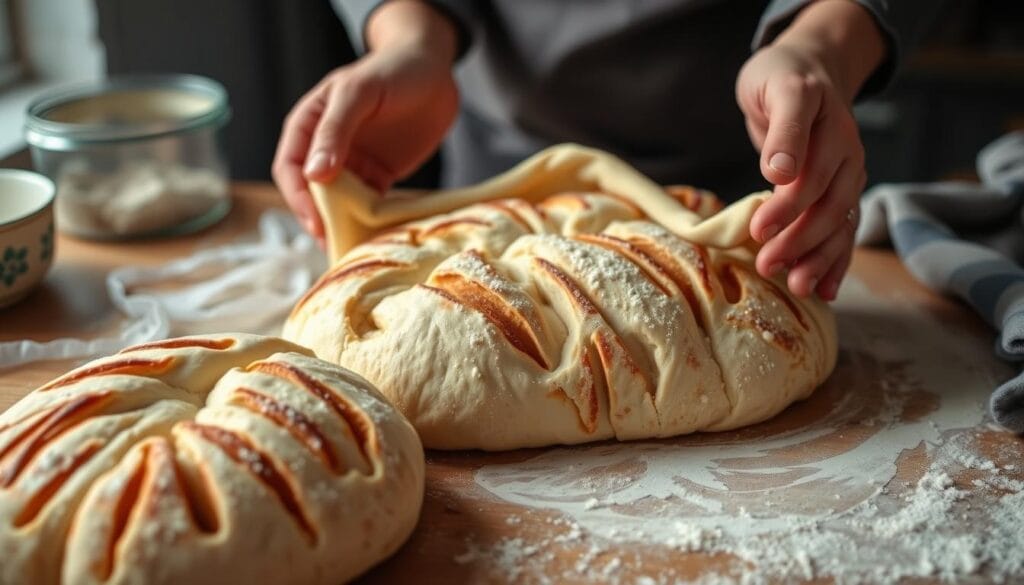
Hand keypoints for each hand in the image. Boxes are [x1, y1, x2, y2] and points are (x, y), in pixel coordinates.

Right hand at [272, 1, 458, 241]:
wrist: (435, 70)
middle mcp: (326, 147)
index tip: (316, 221)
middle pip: (311, 192)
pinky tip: (375, 239)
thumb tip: (314, 175)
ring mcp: (352, 163)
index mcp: (309, 125)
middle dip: (318, 219)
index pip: (290, 168)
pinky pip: (368, 204)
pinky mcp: (378, 175)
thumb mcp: (358, 93)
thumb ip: (335, 131)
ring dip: (342, 226)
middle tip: (332, 245)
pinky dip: (369, 222)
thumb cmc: (393, 70)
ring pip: (338, 203)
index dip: (298, 197)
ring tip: (351, 251)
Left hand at [735, 0, 883, 300]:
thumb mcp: (778, 88)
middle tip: (767, 266)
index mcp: (830, 128)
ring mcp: (848, 174)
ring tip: (798, 287)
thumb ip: (783, 129)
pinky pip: (843, 230)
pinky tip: (824, 289)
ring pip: (840, 224)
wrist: (808, 68)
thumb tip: (779, 173)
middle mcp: (847, 154)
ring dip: (820, 259)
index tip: (758, 230)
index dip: (787, 206)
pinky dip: (835, 261)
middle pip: (828, 206)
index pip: (811, 175)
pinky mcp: (841, 191)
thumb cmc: (782, 78)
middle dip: (799, 241)